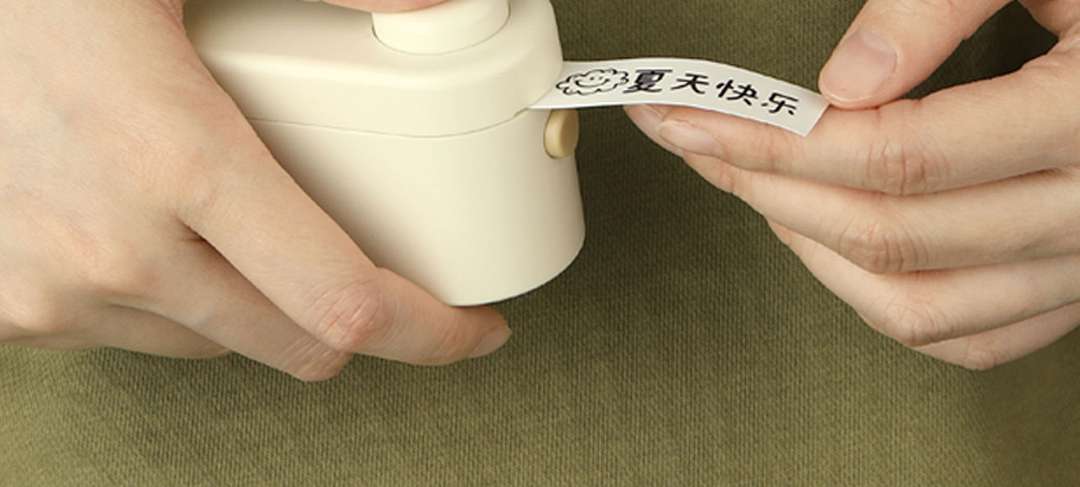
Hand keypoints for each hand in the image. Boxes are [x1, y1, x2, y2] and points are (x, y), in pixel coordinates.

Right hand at [0, 0, 509, 380]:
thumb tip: (440, 6)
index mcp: (174, 157)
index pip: (343, 301)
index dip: (430, 331)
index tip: (472, 327)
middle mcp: (111, 246)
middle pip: (297, 343)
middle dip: (357, 319)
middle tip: (383, 275)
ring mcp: (50, 288)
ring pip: (216, 344)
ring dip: (259, 303)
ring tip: (254, 230)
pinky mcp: (6, 306)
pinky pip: (134, 337)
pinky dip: (175, 301)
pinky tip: (166, 237)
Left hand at [627, 0, 1079, 369]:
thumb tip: (844, 80)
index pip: (901, 155)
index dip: (778, 138)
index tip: (687, 112)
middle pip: (892, 234)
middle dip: (767, 185)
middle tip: (693, 136)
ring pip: (920, 308)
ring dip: (813, 250)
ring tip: (754, 182)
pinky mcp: (1072, 289)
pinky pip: (964, 337)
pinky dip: (879, 301)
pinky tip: (828, 242)